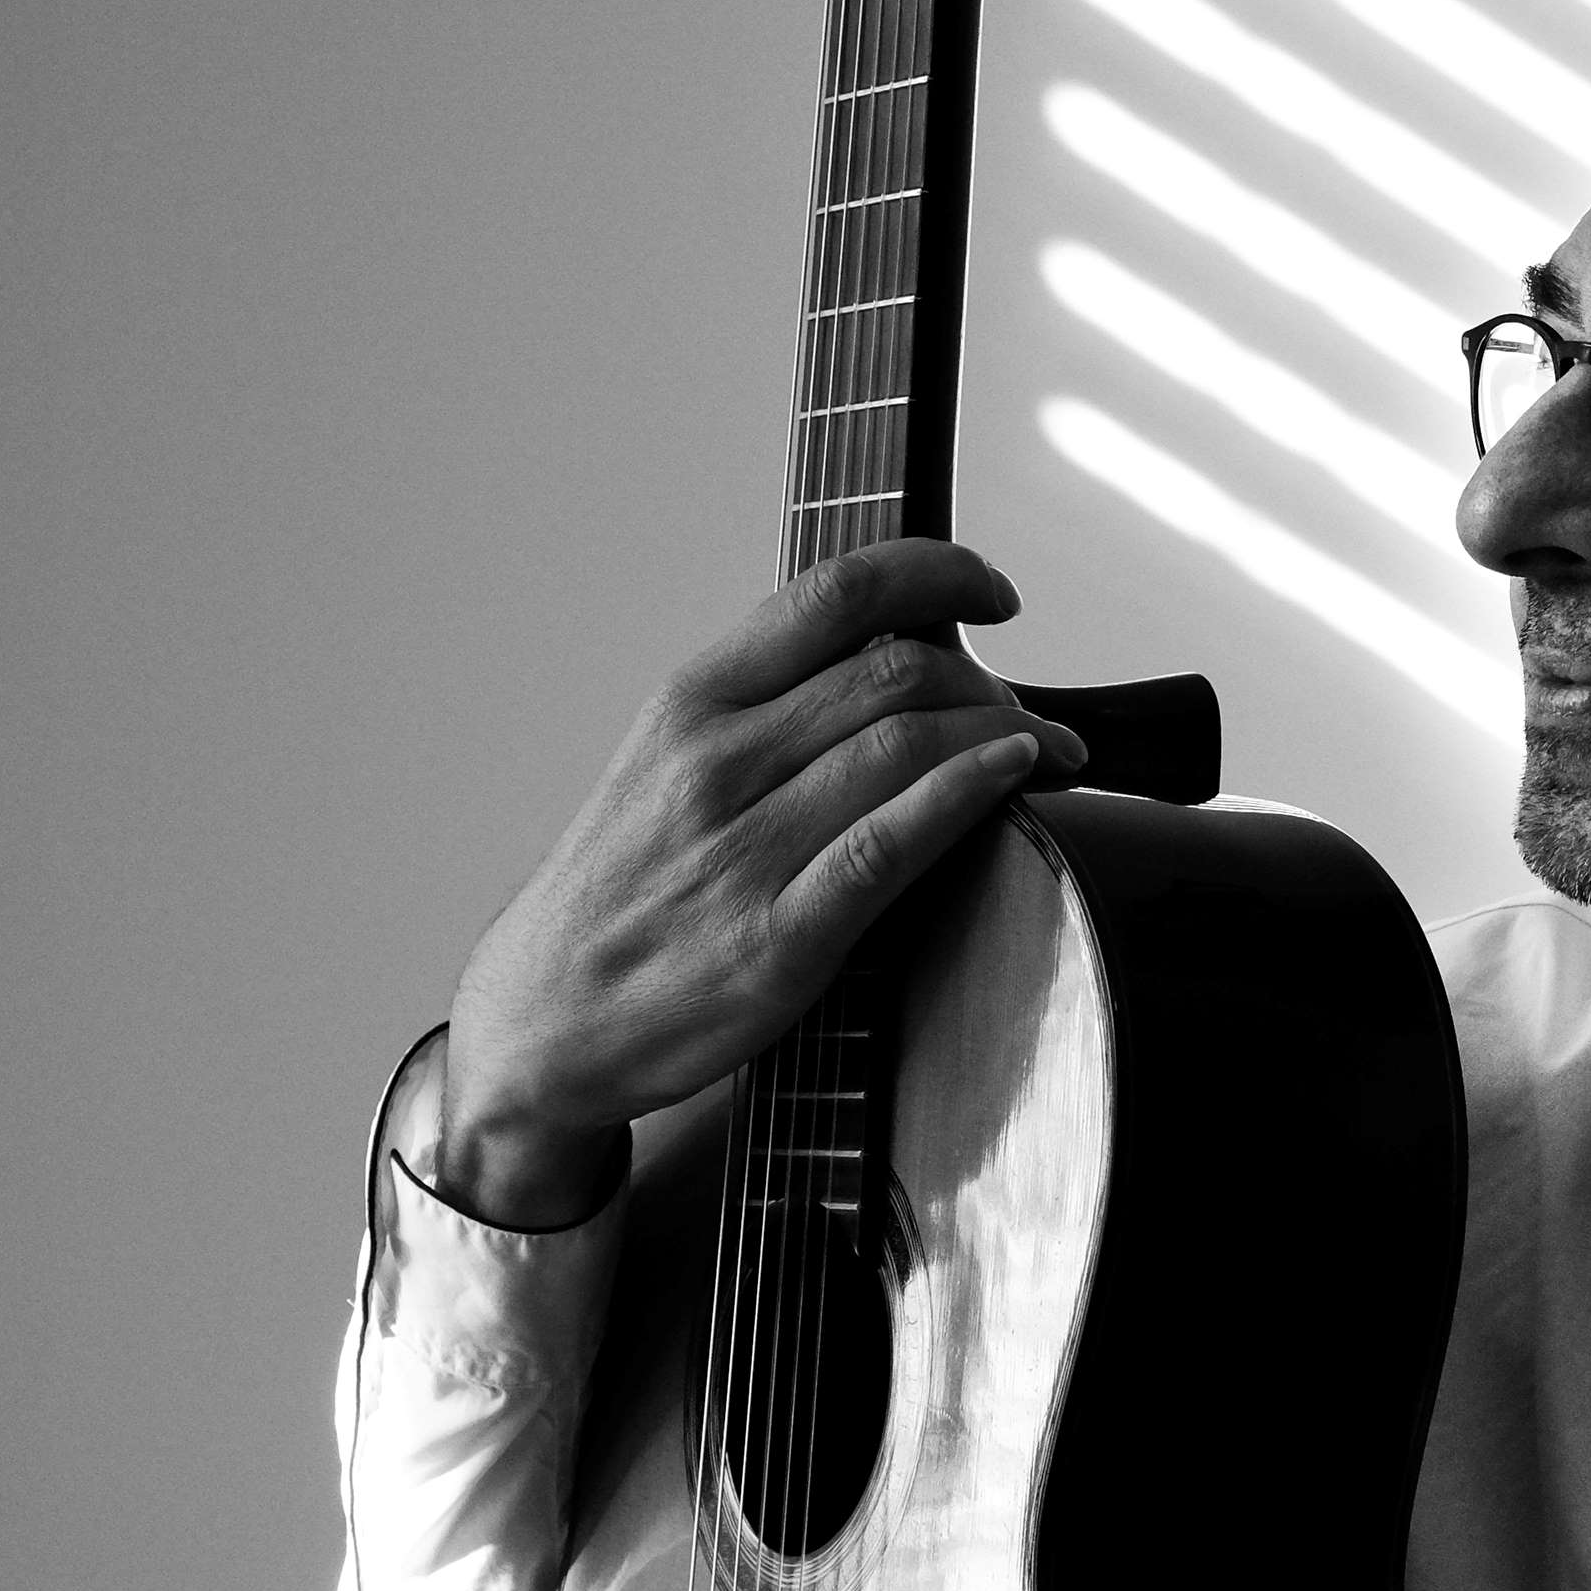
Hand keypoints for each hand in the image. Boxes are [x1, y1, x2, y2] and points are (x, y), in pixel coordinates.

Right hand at [435, 541, 1083, 1220]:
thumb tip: (891, 656)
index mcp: (692, 698)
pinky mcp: (778, 938)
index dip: (940, 570)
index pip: (836, 589)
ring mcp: (745, 848)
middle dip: (989, 677)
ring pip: (907, 743)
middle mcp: (716, 759)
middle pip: (893, 668)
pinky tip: (1015, 777)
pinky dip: (970, 794)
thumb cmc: (621, 891)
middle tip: (1027, 711)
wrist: (541, 1020)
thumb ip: (768, 705)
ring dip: (1006, 733)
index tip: (997, 591)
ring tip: (1049, 752)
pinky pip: (891, 844)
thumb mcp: (667, 760)